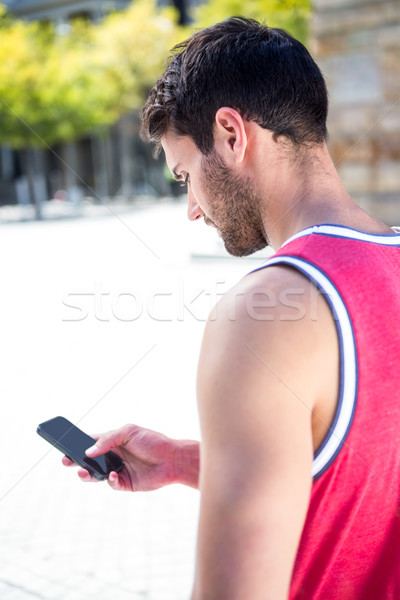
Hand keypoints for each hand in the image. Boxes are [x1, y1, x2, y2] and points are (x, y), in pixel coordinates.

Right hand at [62, 424, 199, 490]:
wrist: (172, 460)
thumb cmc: (152, 441)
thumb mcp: (129, 432)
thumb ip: (107, 440)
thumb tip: (89, 452)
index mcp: (113, 441)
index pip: (91, 442)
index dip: (78, 445)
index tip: (65, 446)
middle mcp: (114, 456)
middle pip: (90, 460)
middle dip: (77, 461)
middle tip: (66, 462)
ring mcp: (119, 470)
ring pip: (97, 475)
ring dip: (88, 474)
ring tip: (83, 473)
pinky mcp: (125, 483)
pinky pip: (112, 484)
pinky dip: (110, 480)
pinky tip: (114, 475)